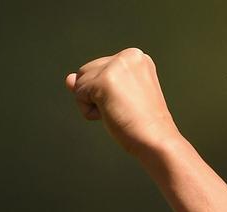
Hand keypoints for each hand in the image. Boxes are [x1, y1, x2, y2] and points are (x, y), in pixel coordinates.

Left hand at [66, 48, 181, 159]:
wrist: (157, 140)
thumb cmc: (142, 124)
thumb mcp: (117, 97)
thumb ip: (92, 82)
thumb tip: (68, 79)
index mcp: (136, 57)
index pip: (99, 69)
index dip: (108, 93)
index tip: (131, 104)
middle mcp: (128, 55)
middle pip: (86, 71)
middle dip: (97, 95)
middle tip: (125, 109)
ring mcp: (116, 66)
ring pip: (80, 82)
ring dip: (93, 103)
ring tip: (120, 112)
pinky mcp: (104, 80)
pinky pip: (79, 95)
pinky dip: (90, 112)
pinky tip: (112, 115)